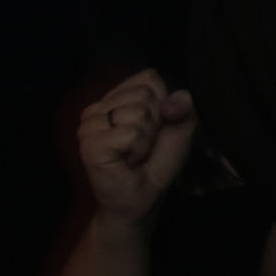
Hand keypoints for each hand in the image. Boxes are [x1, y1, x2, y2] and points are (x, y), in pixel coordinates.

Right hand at [78, 69, 196, 227]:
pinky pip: (129, 133)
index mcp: (116, 97)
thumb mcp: (181, 129)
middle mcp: (98, 107)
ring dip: (145, 139)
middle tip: (141, 144)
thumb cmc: (157, 161)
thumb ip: (185, 107)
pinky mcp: (89, 144)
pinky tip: (126, 161)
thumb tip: (177, 99)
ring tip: (133, 153)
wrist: (142, 197)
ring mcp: (90, 125)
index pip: (149, 78)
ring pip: (138, 113)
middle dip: (154, 123)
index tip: (154, 127)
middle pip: (144, 95)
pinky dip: (137, 149)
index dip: (163, 104)